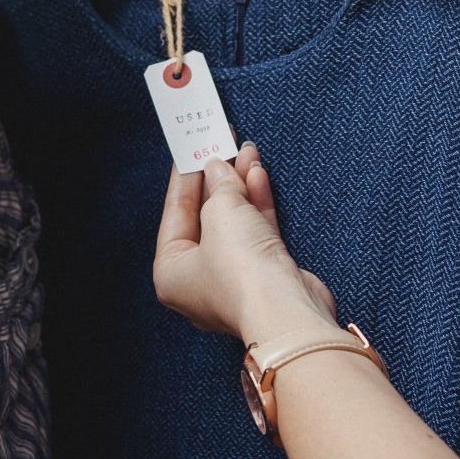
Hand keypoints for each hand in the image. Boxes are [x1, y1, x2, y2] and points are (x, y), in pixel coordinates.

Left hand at [154, 142, 340, 343]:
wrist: (287, 311)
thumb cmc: (241, 273)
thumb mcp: (220, 214)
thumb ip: (219, 187)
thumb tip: (219, 169)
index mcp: (172, 273)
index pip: (174, 215)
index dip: (184, 179)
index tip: (191, 151)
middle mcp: (199, 279)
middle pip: (205, 218)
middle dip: (216, 181)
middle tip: (221, 147)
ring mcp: (234, 279)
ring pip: (234, 223)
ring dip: (240, 187)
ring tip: (246, 152)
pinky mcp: (265, 275)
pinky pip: (256, 232)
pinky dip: (257, 204)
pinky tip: (258, 175)